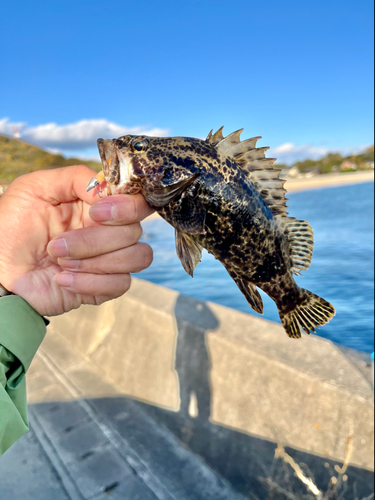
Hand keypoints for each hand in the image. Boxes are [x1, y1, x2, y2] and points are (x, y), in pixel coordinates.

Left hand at [0, 165, 153, 316]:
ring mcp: (109, 259)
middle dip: (95, 240)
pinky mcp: (105, 286)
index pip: (136, 201)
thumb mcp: (34, 188)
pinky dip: (90, 283)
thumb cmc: (10, 229)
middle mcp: (108, 230)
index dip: (125, 207)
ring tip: (59, 262)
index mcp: (97, 205)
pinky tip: (62, 279)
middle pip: (134, 231)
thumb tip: (108, 191)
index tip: (95, 213)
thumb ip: (75, 177)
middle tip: (57, 244)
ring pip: (137, 257)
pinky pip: (121, 284)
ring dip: (95, 262)